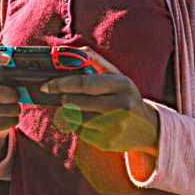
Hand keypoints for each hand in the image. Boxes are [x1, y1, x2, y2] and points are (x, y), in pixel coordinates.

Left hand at [40, 47, 158, 154]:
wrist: (147, 127)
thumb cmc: (124, 94)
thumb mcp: (116, 75)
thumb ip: (93, 60)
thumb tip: (68, 52)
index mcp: (122, 84)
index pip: (84, 83)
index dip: (62, 84)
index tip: (46, 85)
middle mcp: (121, 106)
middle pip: (77, 103)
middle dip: (64, 99)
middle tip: (63, 97)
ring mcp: (115, 127)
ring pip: (76, 118)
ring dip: (69, 112)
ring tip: (76, 107)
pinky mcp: (108, 143)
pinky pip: (80, 132)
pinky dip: (76, 125)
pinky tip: (84, 120)